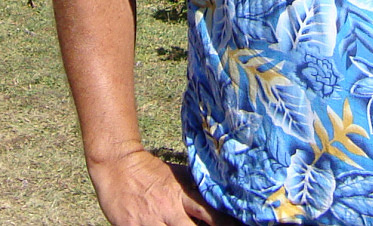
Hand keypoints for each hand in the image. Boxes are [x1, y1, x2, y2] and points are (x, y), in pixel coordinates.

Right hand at [89, 148, 238, 225]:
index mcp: (181, 195)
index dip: (225, 223)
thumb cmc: (151, 171)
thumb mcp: (177, 175)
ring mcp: (150, 224)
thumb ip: (194, 188)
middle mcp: (168, 212)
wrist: (118, 168)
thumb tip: (218, 194)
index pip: (210, 213)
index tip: (238, 224)